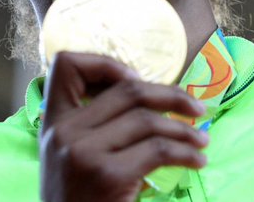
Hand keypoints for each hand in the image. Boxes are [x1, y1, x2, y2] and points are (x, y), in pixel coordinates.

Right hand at [39, 51, 207, 201]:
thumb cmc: (80, 197)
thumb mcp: (72, 153)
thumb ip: (92, 123)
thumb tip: (145, 91)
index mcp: (53, 121)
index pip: (67, 65)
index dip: (106, 64)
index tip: (136, 81)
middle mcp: (63, 132)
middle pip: (126, 90)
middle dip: (170, 95)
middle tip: (196, 108)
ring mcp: (83, 153)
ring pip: (147, 120)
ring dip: (184, 130)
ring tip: (201, 141)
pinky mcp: (107, 175)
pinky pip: (158, 151)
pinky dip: (185, 153)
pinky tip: (196, 160)